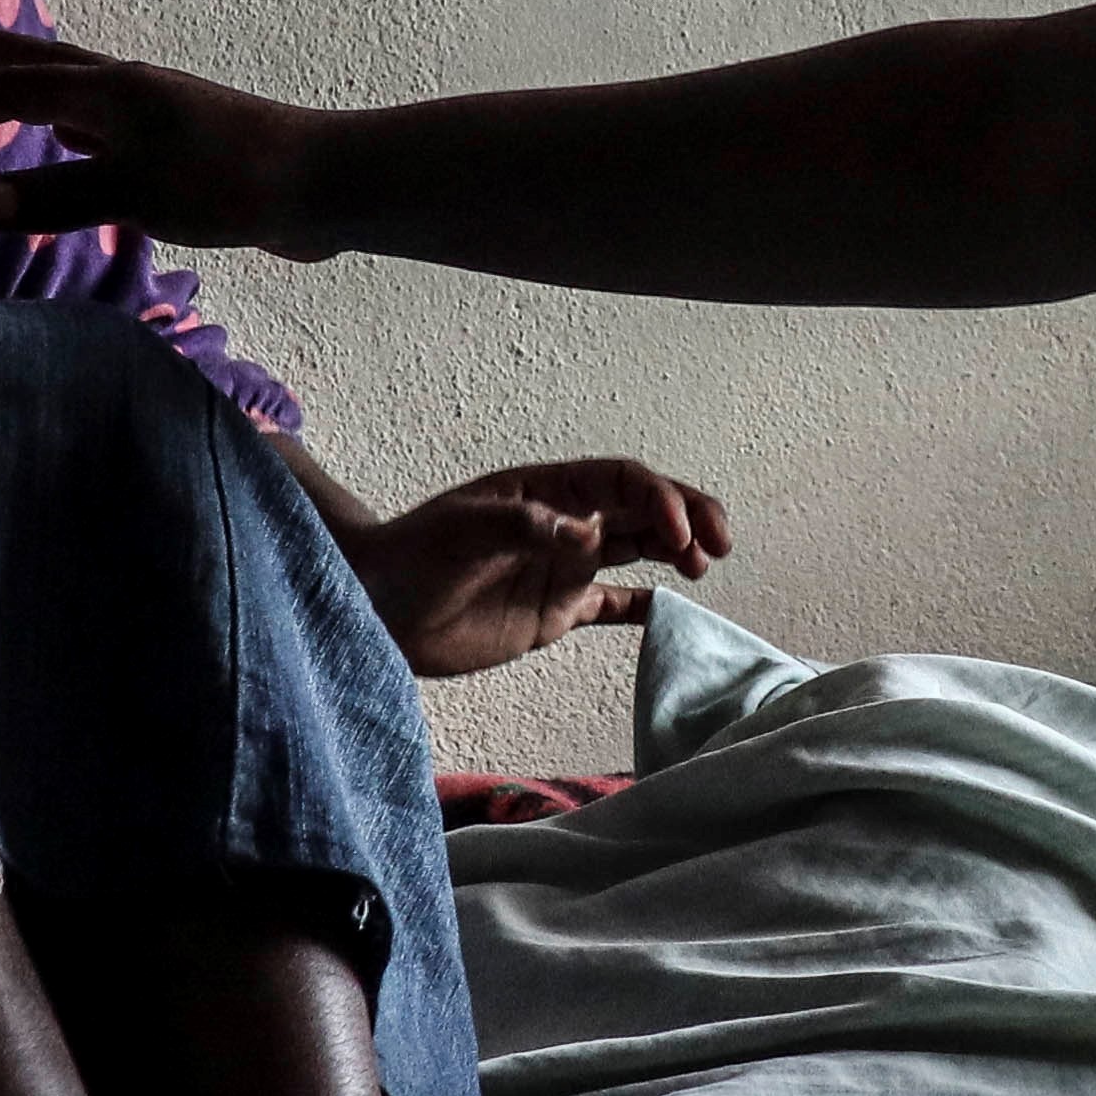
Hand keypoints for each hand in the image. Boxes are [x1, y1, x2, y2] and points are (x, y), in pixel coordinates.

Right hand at [0, 29, 334, 248]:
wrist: (323, 187)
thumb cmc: (229, 184)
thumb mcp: (132, 194)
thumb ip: (55, 200)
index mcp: (113, 91)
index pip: (15, 92)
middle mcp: (134, 92)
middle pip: (52, 66)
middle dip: (1, 56)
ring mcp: (164, 116)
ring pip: (85, 95)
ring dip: (43, 90)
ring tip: (14, 89)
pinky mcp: (189, 148)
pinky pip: (114, 129)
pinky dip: (83, 131)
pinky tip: (84, 146)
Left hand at [337, 455, 732, 677]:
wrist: (376, 607)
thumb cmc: (412, 556)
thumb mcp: (464, 530)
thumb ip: (526, 527)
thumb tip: (586, 534)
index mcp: (547, 490)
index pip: (621, 482)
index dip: (659, 499)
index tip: (678, 532)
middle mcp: (566, 523)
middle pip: (643, 509)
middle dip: (688, 517)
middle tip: (719, 542)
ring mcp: (564, 567)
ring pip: (640, 551)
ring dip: (678, 553)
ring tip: (705, 567)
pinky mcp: (557, 612)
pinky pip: (616, 605)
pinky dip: (648, 608)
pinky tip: (675, 613)